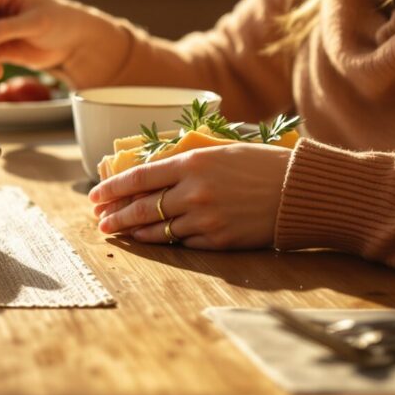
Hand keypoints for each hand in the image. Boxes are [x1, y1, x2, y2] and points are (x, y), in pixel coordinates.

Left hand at [87, 143, 293, 249]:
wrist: (299, 192)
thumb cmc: (262, 165)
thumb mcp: (220, 151)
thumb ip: (186, 162)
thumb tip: (152, 171)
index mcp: (192, 162)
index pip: (139, 177)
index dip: (112, 188)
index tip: (95, 196)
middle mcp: (194, 191)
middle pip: (142, 207)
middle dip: (116, 215)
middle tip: (100, 222)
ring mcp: (206, 219)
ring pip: (159, 229)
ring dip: (136, 232)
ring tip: (120, 233)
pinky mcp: (219, 241)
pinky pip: (183, 243)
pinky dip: (168, 241)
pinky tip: (155, 240)